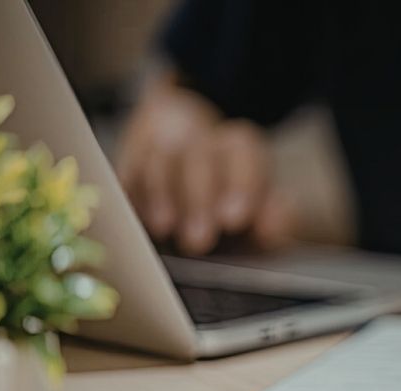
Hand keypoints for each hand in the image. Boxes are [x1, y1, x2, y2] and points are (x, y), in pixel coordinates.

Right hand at [116, 74, 290, 254]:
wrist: (182, 154)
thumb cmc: (230, 204)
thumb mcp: (260, 211)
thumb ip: (273, 220)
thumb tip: (275, 228)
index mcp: (237, 147)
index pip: (241, 150)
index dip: (241, 183)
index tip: (235, 219)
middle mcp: (197, 140)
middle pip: (197, 155)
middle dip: (197, 198)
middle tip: (199, 241)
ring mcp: (159, 148)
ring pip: (158, 160)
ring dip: (160, 195)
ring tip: (163, 228)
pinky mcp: (129, 163)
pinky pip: (125, 173)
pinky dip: (128, 195)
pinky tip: (133, 219)